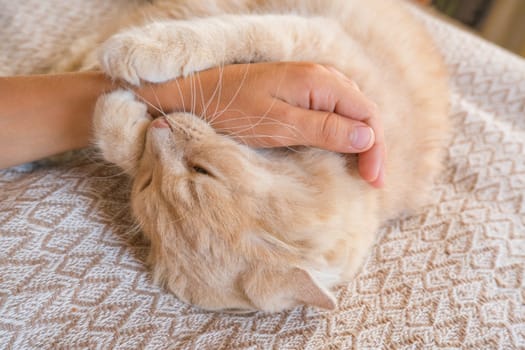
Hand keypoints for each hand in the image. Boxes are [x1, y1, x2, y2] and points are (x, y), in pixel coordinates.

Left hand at [136, 62, 384, 186]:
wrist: (195, 94)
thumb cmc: (231, 110)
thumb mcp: (278, 125)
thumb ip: (324, 129)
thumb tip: (368, 136)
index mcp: (319, 81)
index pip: (366, 113)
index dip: (376, 148)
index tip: (374, 180)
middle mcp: (320, 77)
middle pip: (362, 112)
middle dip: (372, 146)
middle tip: (372, 182)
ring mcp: (309, 83)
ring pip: (349, 112)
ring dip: (360, 140)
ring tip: (362, 171)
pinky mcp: (298, 93)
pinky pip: (332, 111)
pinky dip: (342, 133)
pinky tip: (342, 151)